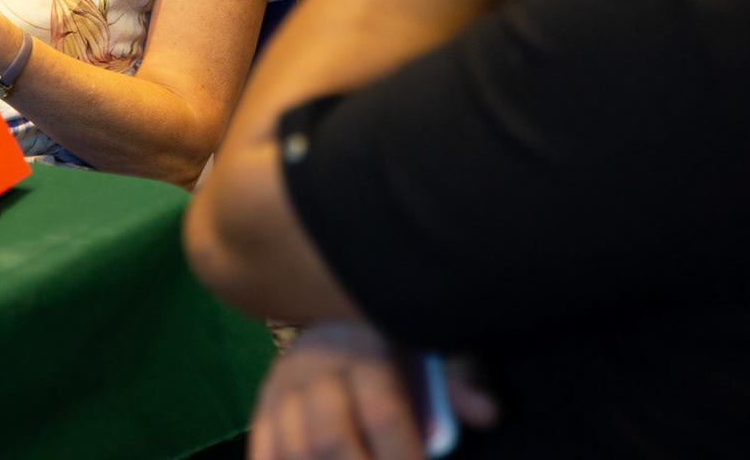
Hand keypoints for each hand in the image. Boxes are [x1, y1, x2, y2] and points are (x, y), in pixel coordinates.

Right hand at [250, 323, 497, 459]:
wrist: (332, 305)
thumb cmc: (394, 335)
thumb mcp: (432, 342)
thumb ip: (461, 376)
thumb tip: (486, 413)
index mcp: (363, 349)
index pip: (382, 413)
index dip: (404, 455)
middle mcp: (314, 367)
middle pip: (328, 438)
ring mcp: (281, 387)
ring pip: (293, 450)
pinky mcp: (262, 405)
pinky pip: (263, 451)